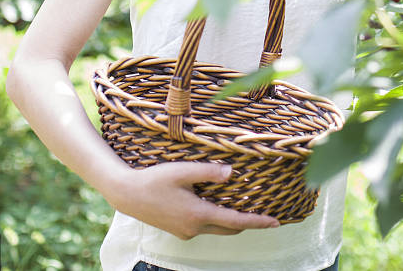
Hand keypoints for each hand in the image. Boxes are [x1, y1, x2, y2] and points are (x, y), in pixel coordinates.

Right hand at [107, 161, 280, 237]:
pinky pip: (204, 227)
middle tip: (265, 215)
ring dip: (230, 221)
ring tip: (243, 206)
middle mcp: (194, 228)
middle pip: (229, 229)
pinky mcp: (178, 230)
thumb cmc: (154, 179)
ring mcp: (185, 232)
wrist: (126, 194)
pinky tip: (215, 205)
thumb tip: (231, 173)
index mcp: (198, 214)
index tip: (275, 222)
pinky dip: (215, 220)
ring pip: (216, 229)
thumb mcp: (182, 171)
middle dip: (248, 223)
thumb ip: (208, 172)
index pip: (235, 221)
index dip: (257, 221)